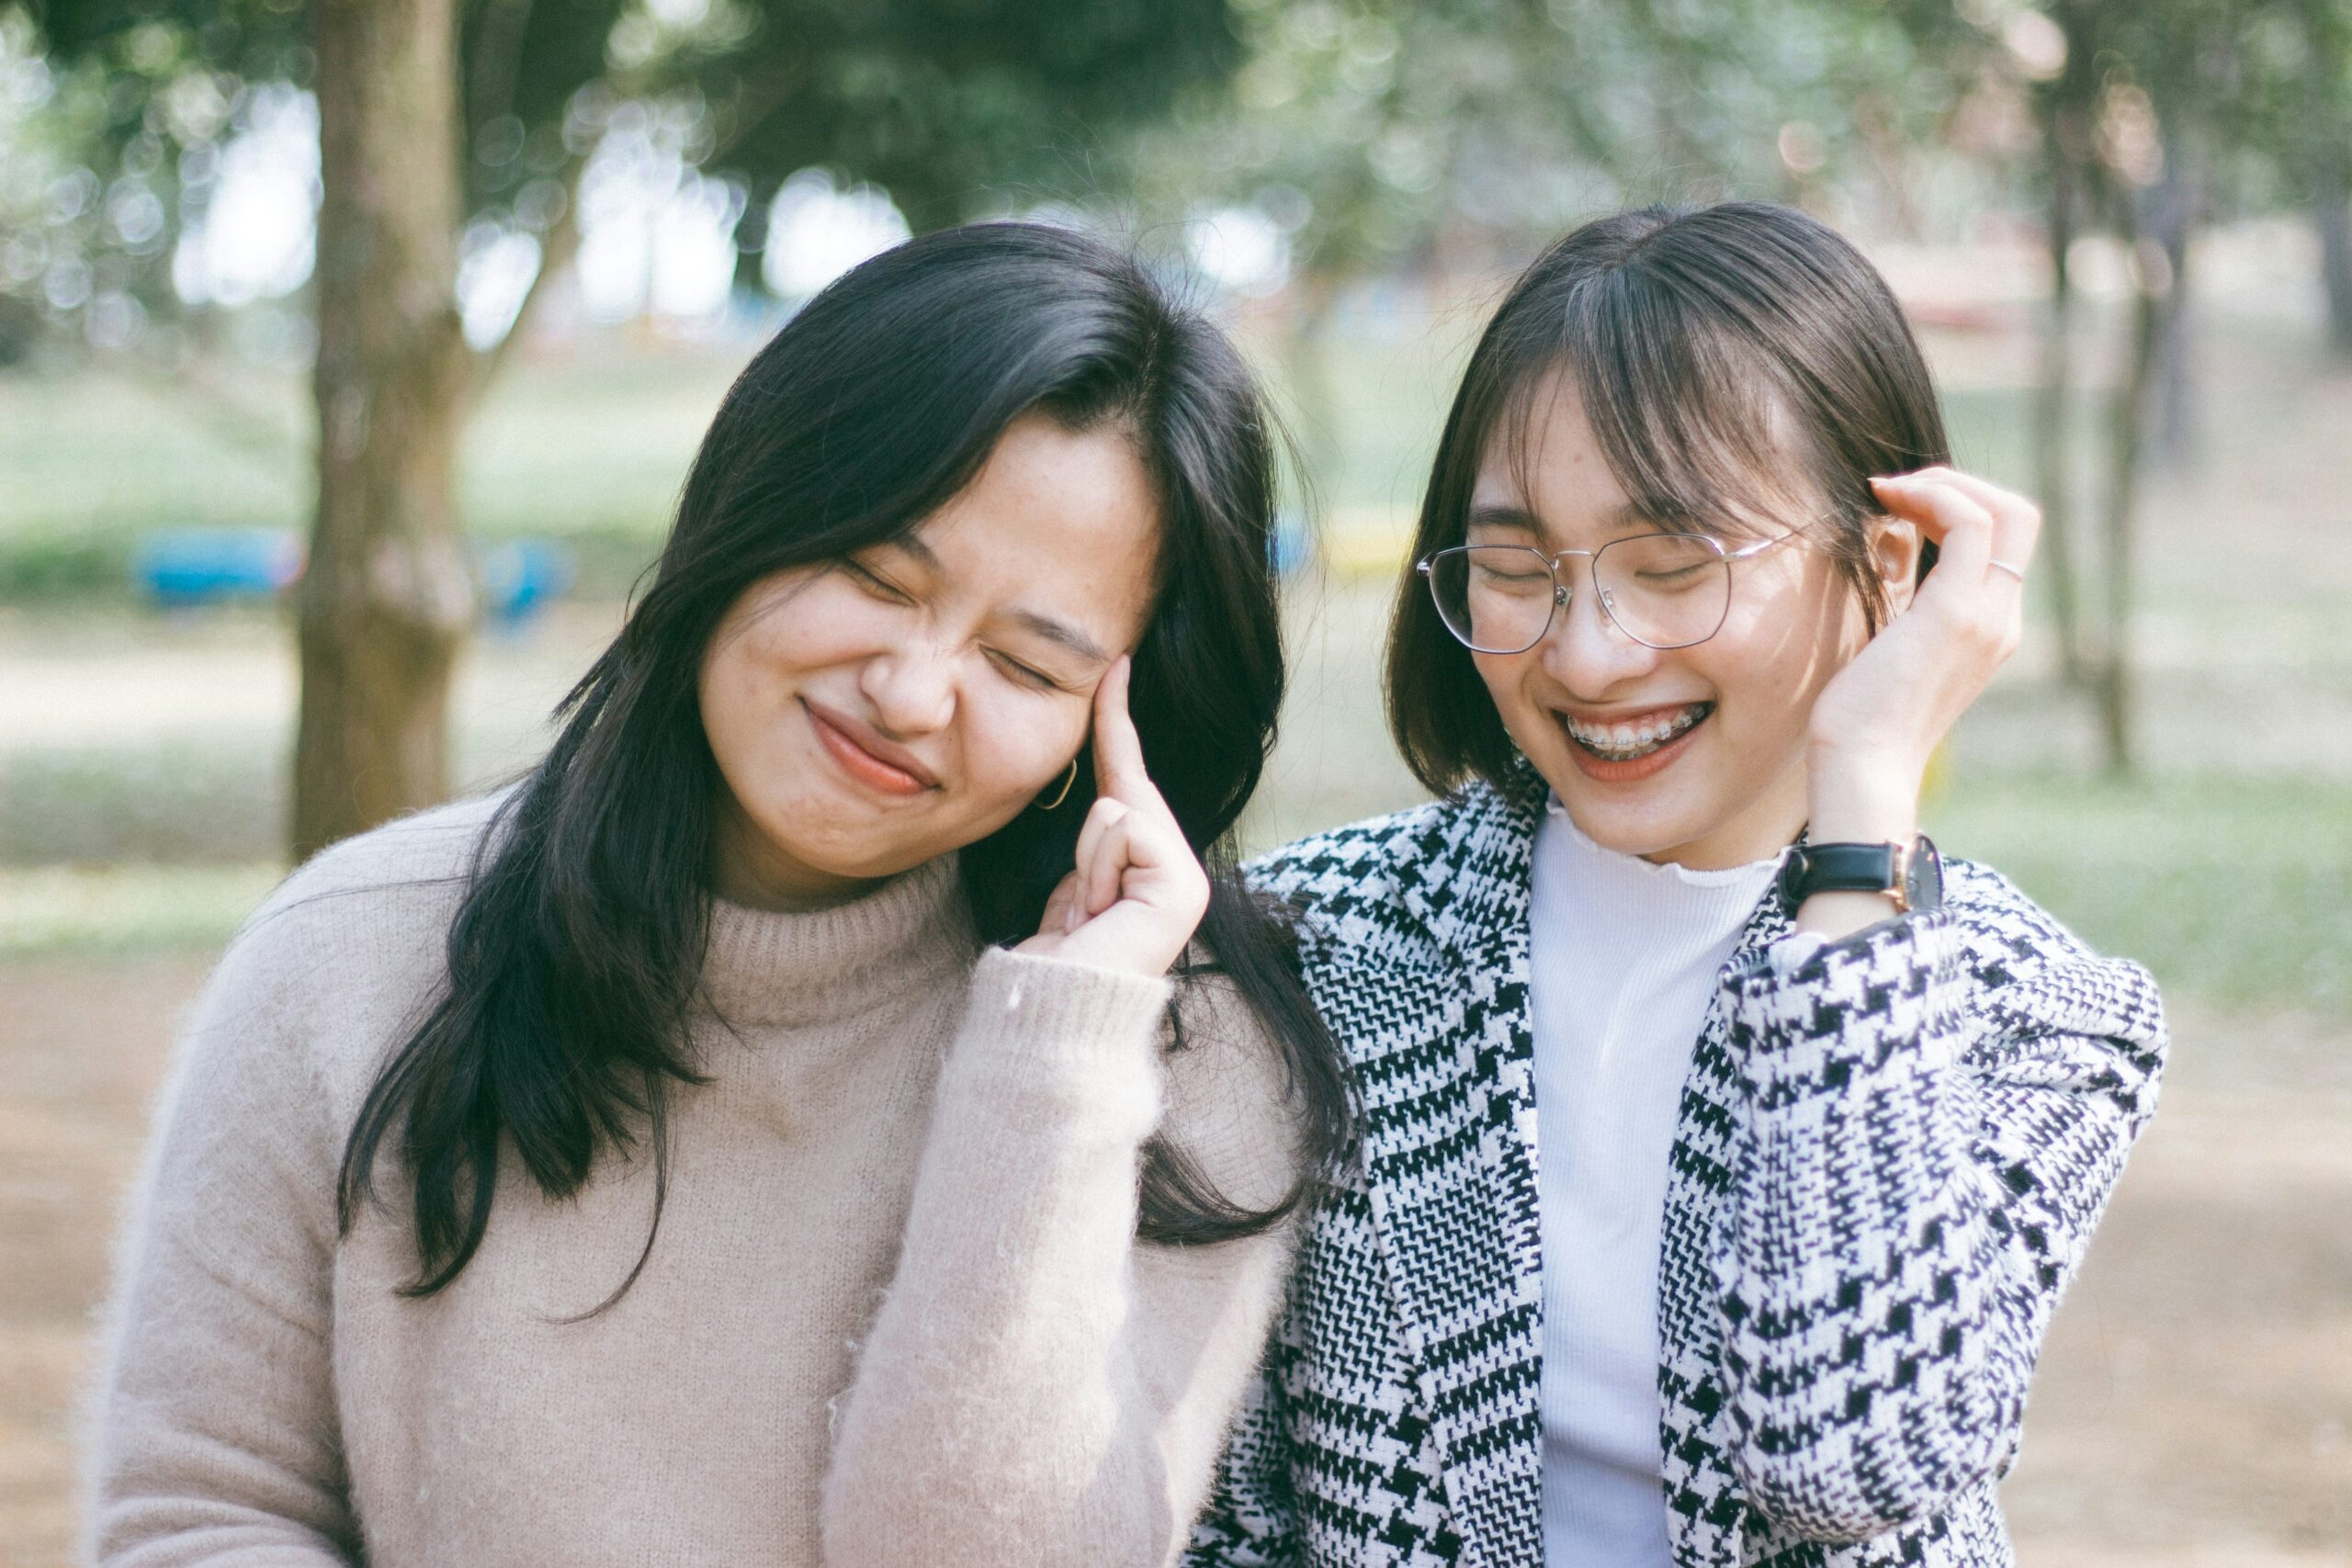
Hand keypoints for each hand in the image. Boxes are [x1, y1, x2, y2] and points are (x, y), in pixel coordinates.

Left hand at [1016, 657, 1209, 978]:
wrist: (1057, 1010)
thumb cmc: (1058, 961)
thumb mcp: (1073, 889)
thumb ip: (1094, 849)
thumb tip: (1107, 799)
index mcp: (1152, 867)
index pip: (1128, 776)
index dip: (1118, 721)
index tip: (1115, 665)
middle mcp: (1179, 869)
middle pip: (1118, 793)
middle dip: (1086, 851)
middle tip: (1086, 910)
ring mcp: (1186, 877)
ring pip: (1114, 810)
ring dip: (1084, 867)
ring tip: (1090, 918)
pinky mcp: (1181, 884)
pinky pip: (1122, 830)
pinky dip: (1096, 870)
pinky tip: (1102, 914)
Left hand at [1799, 468, 2037, 925]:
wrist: (1863, 771)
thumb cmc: (1859, 719)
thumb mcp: (1888, 645)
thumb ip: (1904, 600)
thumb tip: (1887, 545)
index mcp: (1990, 628)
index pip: (2002, 540)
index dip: (1958, 504)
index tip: (1896, 503)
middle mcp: (2002, 619)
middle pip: (2018, 515)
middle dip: (1959, 483)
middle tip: (1895, 488)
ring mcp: (1986, 616)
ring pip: (2003, 510)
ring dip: (1942, 483)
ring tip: (1885, 489)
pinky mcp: (1955, 614)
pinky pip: (1969, 524)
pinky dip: (1932, 497)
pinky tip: (1885, 501)